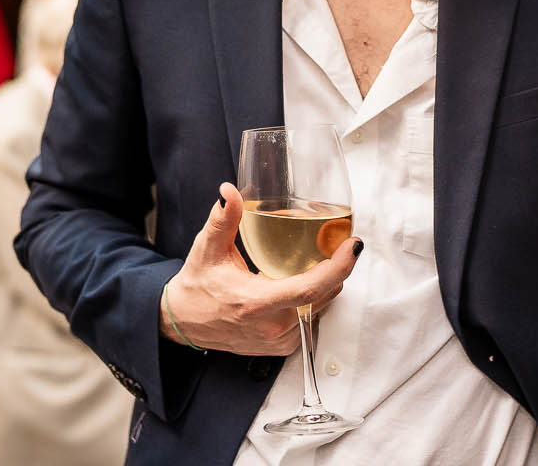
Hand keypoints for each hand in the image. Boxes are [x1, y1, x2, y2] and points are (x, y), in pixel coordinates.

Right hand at [159, 182, 361, 355]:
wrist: (184, 322)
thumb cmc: (197, 285)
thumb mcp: (207, 249)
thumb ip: (222, 219)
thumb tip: (229, 190)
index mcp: (256, 303)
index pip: (310, 288)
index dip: (338, 267)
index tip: (353, 245)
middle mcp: (272, 327)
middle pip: (324, 296)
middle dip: (338, 267)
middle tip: (341, 241)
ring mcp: (278, 341)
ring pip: (320, 307)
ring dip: (326, 284)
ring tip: (323, 257)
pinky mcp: (281, 347)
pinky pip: (311, 319)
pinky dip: (315, 299)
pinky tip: (306, 281)